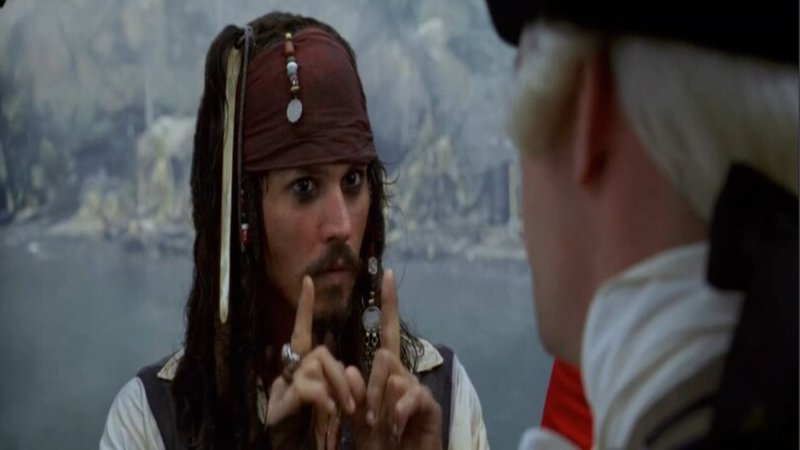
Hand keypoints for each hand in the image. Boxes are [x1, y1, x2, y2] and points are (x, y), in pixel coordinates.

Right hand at [266, 276, 358, 448]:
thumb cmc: (315, 436)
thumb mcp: (335, 407)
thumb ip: (341, 387)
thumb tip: (350, 371)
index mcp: (303, 373)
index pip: (303, 333)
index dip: (305, 307)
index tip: (308, 280)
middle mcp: (289, 374)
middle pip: (320, 352)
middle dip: (341, 375)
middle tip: (352, 405)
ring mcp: (282, 387)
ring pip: (317, 364)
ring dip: (337, 388)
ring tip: (341, 413)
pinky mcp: (280, 402)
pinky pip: (310, 386)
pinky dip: (324, 398)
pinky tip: (329, 413)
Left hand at [351, 270, 443, 449]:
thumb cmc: (381, 443)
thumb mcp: (358, 418)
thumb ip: (354, 394)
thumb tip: (350, 369)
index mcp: (387, 375)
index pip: (387, 332)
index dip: (388, 304)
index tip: (386, 274)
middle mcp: (405, 376)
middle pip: (384, 356)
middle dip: (370, 386)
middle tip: (365, 417)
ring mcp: (418, 390)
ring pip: (394, 376)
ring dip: (380, 404)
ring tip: (381, 427)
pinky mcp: (429, 406)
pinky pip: (409, 396)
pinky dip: (397, 414)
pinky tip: (395, 428)